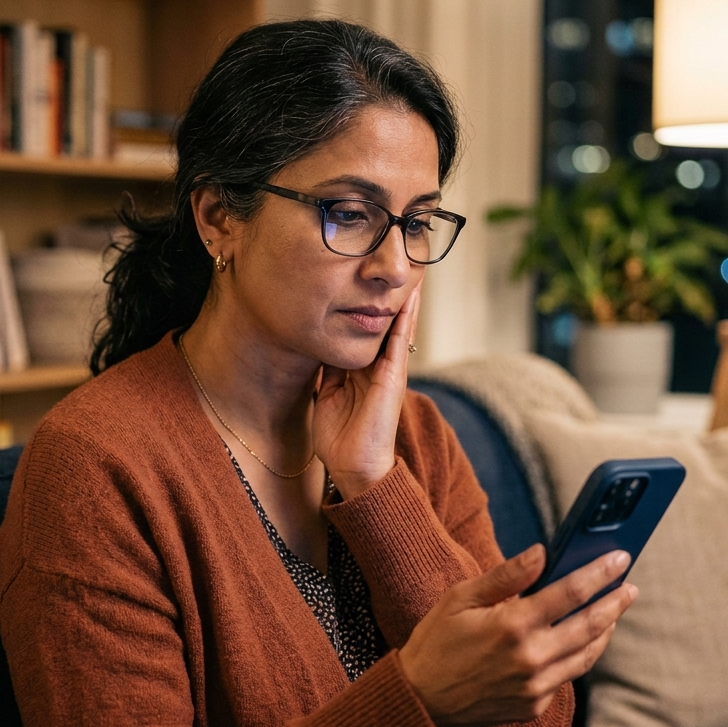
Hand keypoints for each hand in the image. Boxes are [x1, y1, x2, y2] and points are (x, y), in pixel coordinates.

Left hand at [313, 287, 419, 500]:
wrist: (354, 466)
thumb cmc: (339, 438)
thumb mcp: (326, 394)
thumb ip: (326, 369)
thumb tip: (316, 347)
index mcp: (360, 368)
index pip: (363, 328)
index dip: (363, 303)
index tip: (360, 275)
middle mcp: (378, 365)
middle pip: (383, 320)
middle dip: (386, 292)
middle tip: (393, 260)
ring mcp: (389, 369)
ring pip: (397, 324)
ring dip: (403, 296)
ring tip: (409, 266)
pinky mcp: (394, 376)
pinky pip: (401, 339)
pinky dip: (406, 316)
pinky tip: (411, 294)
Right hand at [397, 545, 636, 726]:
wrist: (420, 701)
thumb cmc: (436, 641)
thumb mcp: (461, 598)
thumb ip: (506, 576)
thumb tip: (543, 552)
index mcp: (512, 625)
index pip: (571, 593)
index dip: (600, 573)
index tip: (620, 559)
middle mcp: (531, 658)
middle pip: (590, 625)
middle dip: (615, 602)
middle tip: (629, 586)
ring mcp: (535, 687)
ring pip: (586, 655)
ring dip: (605, 630)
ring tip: (614, 611)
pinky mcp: (534, 706)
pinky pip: (566, 676)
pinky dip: (579, 654)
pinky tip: (581, 641)